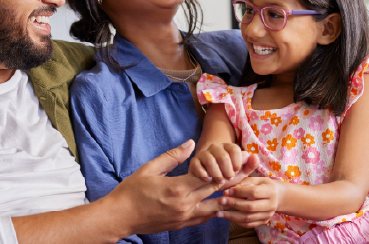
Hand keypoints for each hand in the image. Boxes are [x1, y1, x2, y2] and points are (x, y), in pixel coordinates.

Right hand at [102, 140, 234, 234]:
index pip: (208, 176)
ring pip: (214, 208)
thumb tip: (191, 143)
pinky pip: (204, 218)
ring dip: (227, 198)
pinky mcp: (181, 224)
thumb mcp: (149, 169)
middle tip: (248, 171)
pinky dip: (214, 210)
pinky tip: (221, 205)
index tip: (236, 159)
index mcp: (177, 188)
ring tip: (242, 190)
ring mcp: (184, 217)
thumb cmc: (131, 191)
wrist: (120, 217)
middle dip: (233, 179)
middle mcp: (184, 204)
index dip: (223, 167)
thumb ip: (172, 156)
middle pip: (216, 190)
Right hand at [190, 143, 258, 186]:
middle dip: (227, 170)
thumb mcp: (241, 172)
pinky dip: (204, 174)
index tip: (237, 171)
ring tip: (220, 181)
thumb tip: (254, 156)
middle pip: (223, 156)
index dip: (237, 162)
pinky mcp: (194, 161)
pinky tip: (209, 180)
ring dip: (216, 174)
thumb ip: (250, 165)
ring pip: (210, 161)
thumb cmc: (228, 174)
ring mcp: (203, 153)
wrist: (210, 178)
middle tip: (228, 179)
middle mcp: (215, 147)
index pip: (234, 149)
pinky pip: (197, 165)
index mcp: (228, 147)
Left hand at [217, 177, 281, 228]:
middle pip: (250, 207)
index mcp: (270, 191)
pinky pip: (249, 224)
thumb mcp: (256, 179)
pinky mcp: (264, 221)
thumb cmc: (264, 185)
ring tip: (219, 213)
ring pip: (248, 218)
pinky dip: (237, 222)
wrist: (278, 196)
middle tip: (220, 201)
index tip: (226, 191)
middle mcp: (271, 204)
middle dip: (233, 204)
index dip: (239, 192)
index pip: (253, 192)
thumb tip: (227, 189)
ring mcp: (268, 215)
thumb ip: (243, 182)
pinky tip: (228, 217)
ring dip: (232, 216)